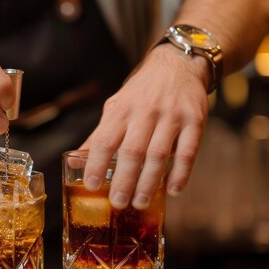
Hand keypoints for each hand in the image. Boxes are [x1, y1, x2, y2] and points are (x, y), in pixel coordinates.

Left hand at [81, 44, 210, 209]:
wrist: (178, 65)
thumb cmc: (141, 93)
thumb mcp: (116, 107)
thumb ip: (99, 135)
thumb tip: (74, 161)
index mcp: (121, 110)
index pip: (104, 140)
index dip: (97, 164)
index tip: (92, 186)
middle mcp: (145, 112)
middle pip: (132, 151)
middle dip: (124, 180)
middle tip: (118, 203)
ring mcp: (171, 116)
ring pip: (158, 154)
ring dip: (149, 182)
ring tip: (140, 203)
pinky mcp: (195, 120)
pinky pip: (188, 151)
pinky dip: (180, 173)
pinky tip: (172, 190)